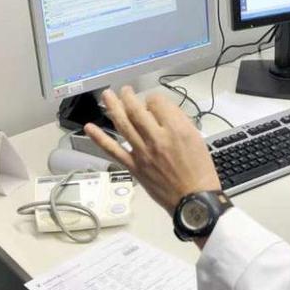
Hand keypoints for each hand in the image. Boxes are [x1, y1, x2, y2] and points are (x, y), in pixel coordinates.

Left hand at [84, 87, 220, 213]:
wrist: (193, 199)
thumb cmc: (199, 170)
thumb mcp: (197, 138)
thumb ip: (179, 122)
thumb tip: (162, 111)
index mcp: (175, 129)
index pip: (157, 103)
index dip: (153, 98)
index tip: (153, 102)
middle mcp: (156, 138)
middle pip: (136, 110)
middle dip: (128, 97)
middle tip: (125, 90)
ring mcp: (142, 152)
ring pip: (123, 124)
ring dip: (112, 107)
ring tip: (107, 95)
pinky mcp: (133, 166)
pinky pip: (113, 150)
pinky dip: (99, 138)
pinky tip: (89, 128)